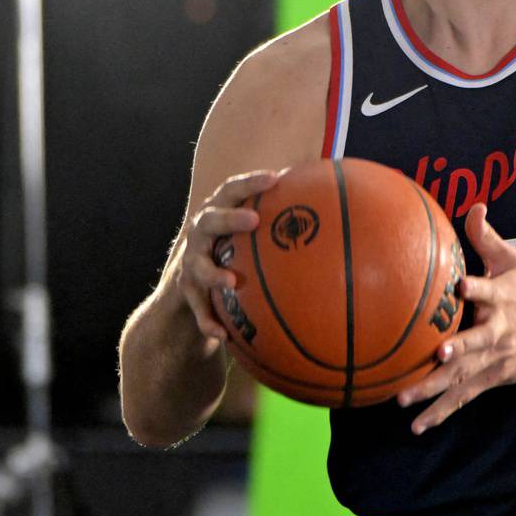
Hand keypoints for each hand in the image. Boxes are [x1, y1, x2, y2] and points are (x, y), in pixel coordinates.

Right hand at [172, 169, 280, 356]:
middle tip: (253, 220)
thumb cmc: (231, 249)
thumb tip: (328, 210)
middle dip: (230, 219)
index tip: (275, 178)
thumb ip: (276, 221)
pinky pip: (197, 309)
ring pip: (198, 266)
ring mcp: (190, 263)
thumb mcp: (246, 233)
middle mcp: (200, 234)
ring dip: (213, 273)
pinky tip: (222, 336)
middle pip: (209, 220)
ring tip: (231, 281)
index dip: (250, 183)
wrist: (189, 282)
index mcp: (218, 213)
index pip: (231, 191)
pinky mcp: (187, 292)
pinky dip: (208, 322)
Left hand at [396, 202, 515, 433]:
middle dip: (460, 348)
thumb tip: (475, 206)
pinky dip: (441, 412)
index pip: (489, 290)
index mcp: (502, 299)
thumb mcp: (511, 260)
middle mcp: (500, 331)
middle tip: (439, 353)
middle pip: (478, 341)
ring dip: (435, 389)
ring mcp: (496, 359)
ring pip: (464, 376)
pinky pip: (463, 397)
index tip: (461, 285)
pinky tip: (417, 425)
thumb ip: (486, 237)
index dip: (476, 288)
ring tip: (405, 399)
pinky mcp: (494, 378)